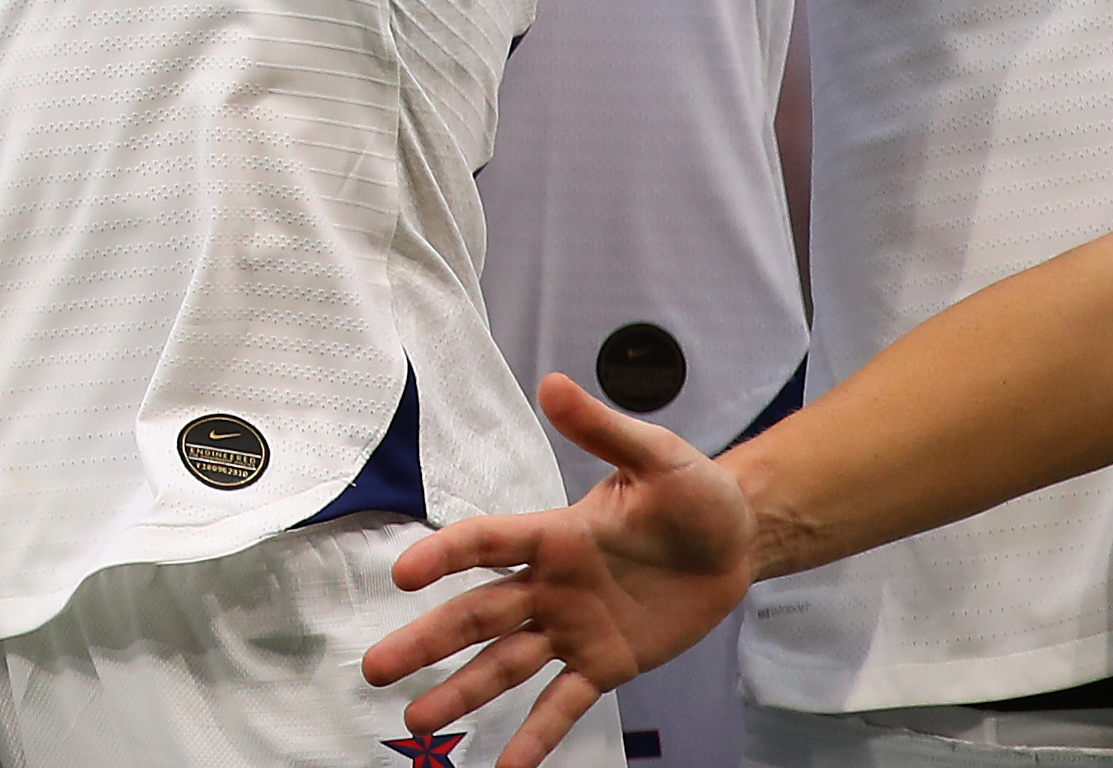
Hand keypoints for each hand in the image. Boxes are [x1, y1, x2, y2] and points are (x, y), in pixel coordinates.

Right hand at [359, 378, 755, 767]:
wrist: (736, 540)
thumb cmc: (692, 492)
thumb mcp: (658, 455)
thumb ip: (603, 428)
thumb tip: (553, 384)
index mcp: (553, 533)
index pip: (486, 544)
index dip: (445, 555)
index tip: (404, 574)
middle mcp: (549, 585)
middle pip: (476, 616)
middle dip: (426, 642)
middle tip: (375, 668)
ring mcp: (572, 628)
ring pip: (505, 665)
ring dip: (461, 691)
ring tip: (416, 722)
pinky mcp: (606, 663)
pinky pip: (564, 704)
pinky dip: (536, 737)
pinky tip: (505, 765)